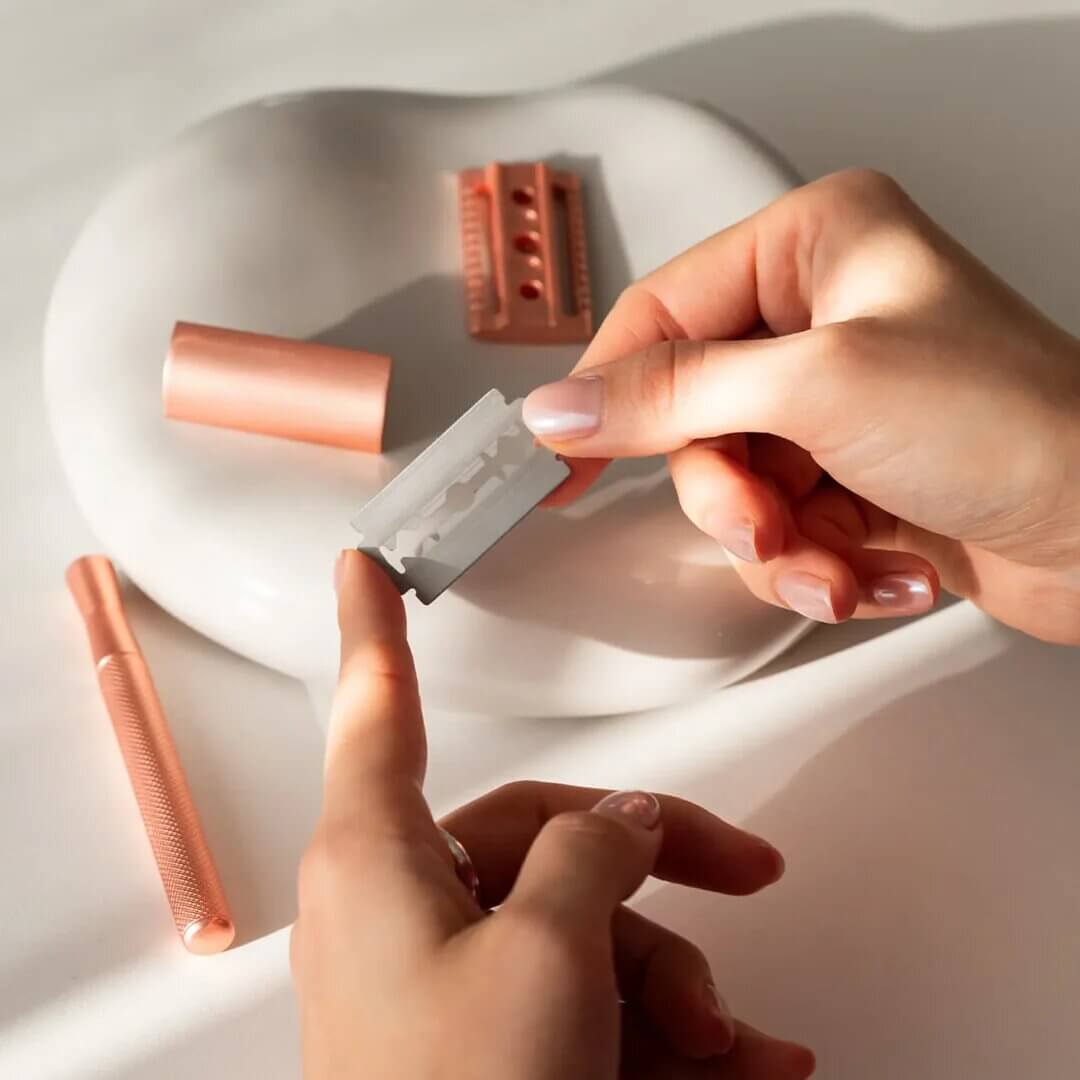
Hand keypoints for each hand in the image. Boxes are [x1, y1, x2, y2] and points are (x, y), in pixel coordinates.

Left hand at [291, 550, 814, 1079]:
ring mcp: (445, 978)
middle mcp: (404, 906)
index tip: (362, 564)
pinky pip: (584, 998)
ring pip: (584, 927)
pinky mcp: (484, 1041)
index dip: (371, 625)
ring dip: (676, 978)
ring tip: (735, 1048)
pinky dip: (661, 1027)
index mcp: (378, 859)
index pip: (379, 706)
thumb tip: (625, 820)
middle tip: (744, 875)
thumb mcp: (547, 957)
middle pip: (548, 834)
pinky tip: (735, 1066)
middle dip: (657, 871)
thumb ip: (591, 857)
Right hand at [522, 169, 1079, 643]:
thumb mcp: (818, 387)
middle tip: (763, 522)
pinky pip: (778, 528)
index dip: (605, 391)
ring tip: (840, 562)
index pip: (661, 314)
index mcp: (815, 247)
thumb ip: (672, 394)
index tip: (558, 456)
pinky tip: (878, 573)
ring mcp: (836, 403)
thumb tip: (564, 407)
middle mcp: (821, 318)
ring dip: (777, 545)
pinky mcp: (852, 475)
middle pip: (692, 417)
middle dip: (728, 494)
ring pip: (731, 486)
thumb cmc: (1017, 425)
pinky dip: (815, 566)